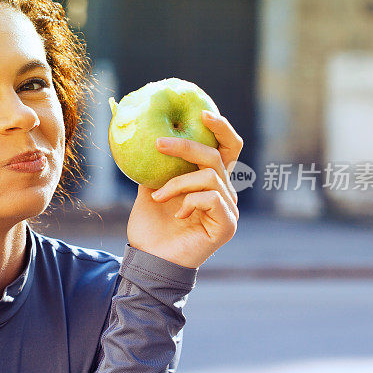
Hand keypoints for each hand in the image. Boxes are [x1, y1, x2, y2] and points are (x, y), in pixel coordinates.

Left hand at [126, 110, 242, 268]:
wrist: (149, 259)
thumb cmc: (150, 227)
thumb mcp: (149, 189)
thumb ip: (156, 167)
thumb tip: (143, 137)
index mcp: (210, 181)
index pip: (227, 148)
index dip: (221, 128)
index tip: (203, 113)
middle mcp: (224, 192)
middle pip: (216, 155)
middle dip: (186, 146)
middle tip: (159, 144)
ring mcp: (228, 209)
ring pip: (209, 176)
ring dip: (177, 183)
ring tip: (157, 197)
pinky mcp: (227, 225)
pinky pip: (211, 198)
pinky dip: (189, 201)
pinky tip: (177, 214)